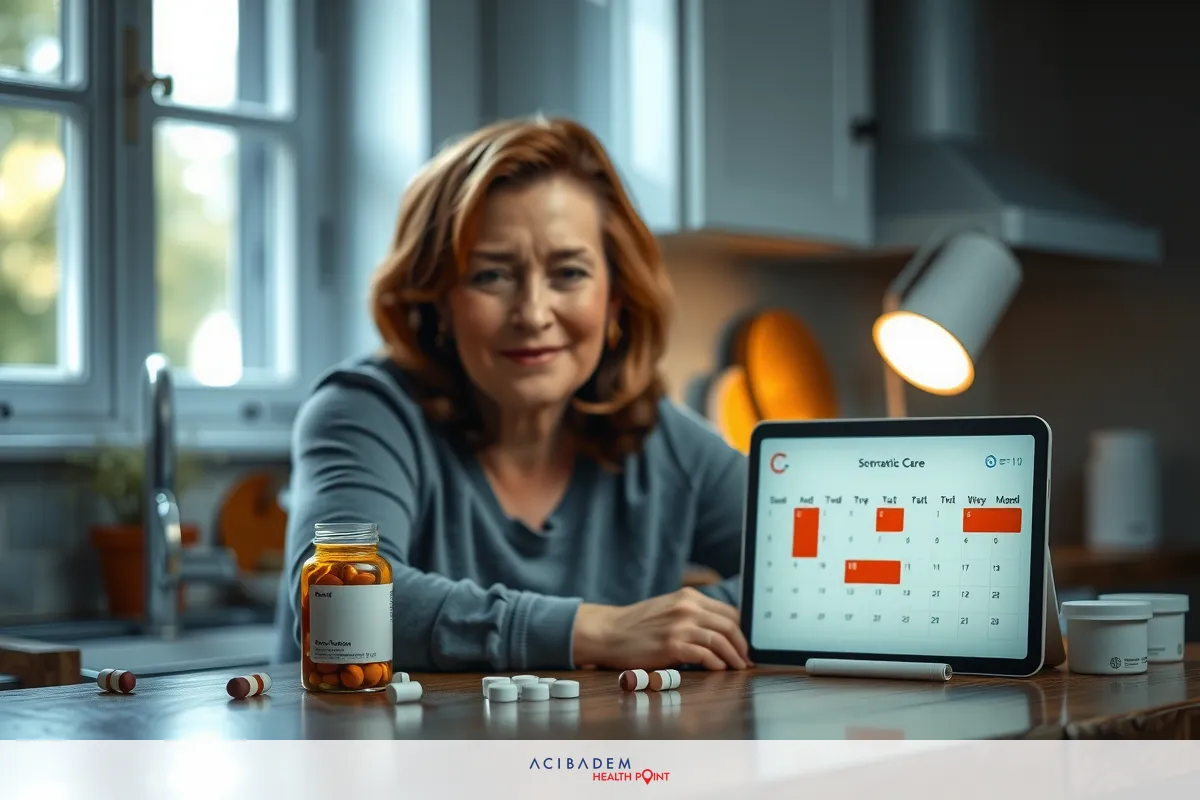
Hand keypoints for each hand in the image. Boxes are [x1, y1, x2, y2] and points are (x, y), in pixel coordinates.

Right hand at [572, 587, 751, 670]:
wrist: (608, 632)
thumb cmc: (637, 625)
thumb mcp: (668, 609)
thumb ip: (693, 615)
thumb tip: (721, 633)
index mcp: (689, 597)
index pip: (729, 612)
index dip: (742, 630)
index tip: (745, 645)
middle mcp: (687, 608)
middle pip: (729, 626)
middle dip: (742, 645)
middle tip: (746, 660)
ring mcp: (679, 626)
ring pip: (720, 641)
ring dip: (734, 657)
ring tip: (738, 668)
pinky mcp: (672, 645)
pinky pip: (704, 655)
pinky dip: (716, 663)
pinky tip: (719, 669)